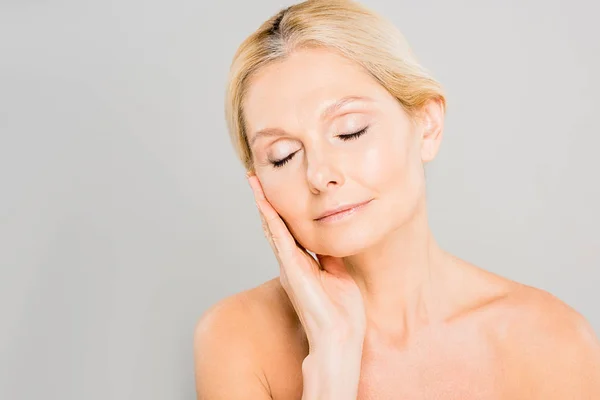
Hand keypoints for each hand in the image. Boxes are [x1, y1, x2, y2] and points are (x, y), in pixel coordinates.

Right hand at [247, 172, 366, 349]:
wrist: (340, 337)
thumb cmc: (342, 312)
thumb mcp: (339, 274)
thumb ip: (331, 256)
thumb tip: (331, 238)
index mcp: (303, 264)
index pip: (289, 230)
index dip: (281, 209)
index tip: (275, 189)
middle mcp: (291, 262)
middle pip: (274, 224)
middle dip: (266, 200)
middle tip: (255, 177)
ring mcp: (289, 265)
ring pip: (272, 227)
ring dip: (262, 203)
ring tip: (254, 182)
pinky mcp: (291, 269)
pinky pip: (278, 238)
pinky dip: (270, 219)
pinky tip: (263, 202)